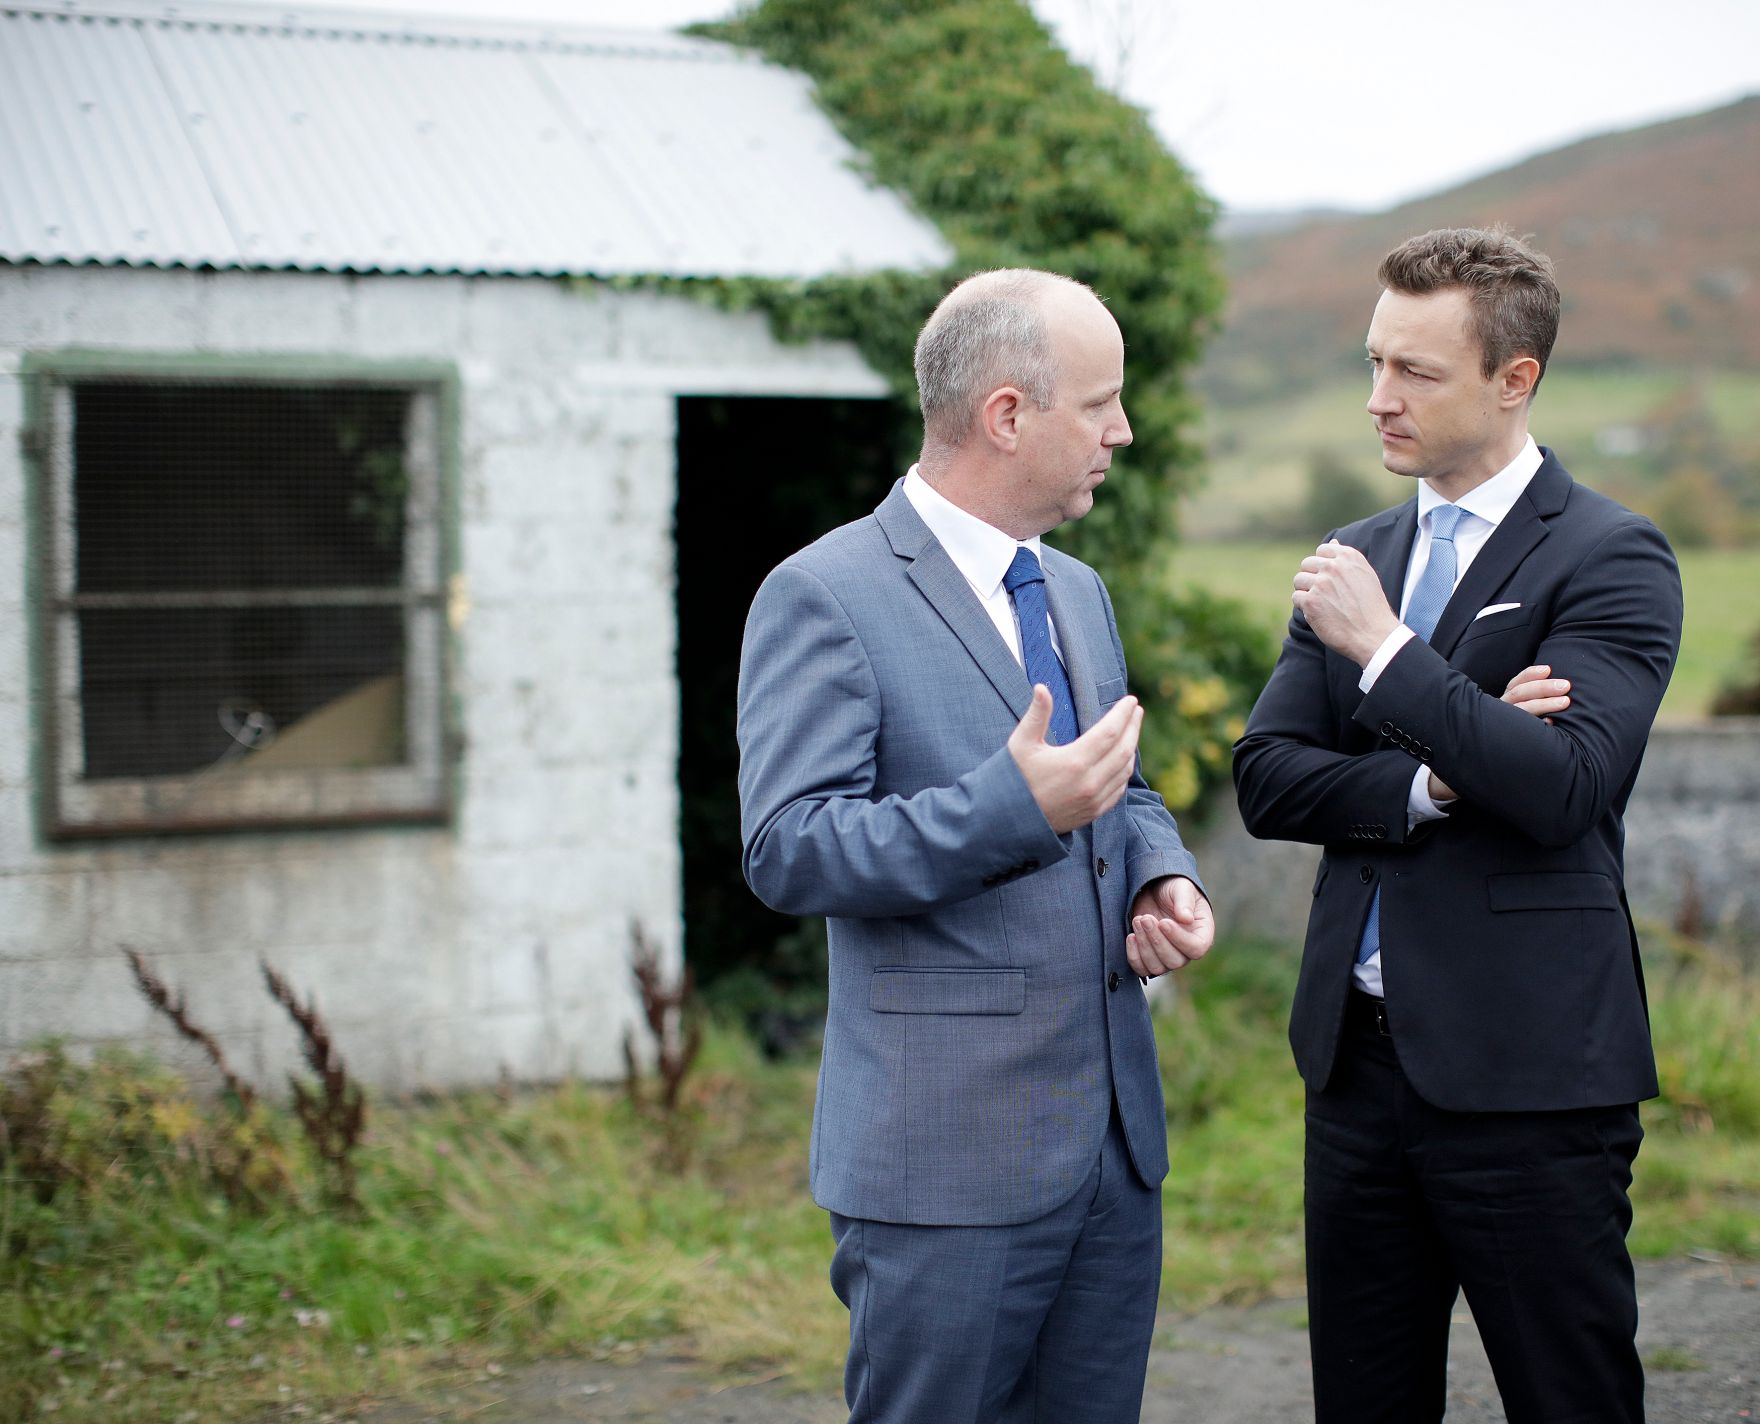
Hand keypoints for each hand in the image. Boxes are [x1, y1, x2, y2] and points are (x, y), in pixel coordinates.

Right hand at [1007, 685, 1141, 834]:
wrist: (1008, 819)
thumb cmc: (1013, 777)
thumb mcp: (1021, 743)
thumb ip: (1037, 714)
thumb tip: (1042, 687)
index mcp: (1074, 762)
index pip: (1110, 732)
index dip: (1122, 714)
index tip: (1130, 700)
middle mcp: (1089, 782)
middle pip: (1124, 749)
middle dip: (1133, 727)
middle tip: (1136, 710)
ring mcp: (1093, 800)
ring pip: (1124, 770)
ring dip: (1131, 747)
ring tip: (1131, 731)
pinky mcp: (1093, 812)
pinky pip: (1119, 789)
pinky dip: (1124, 770)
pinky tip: (1122, 760)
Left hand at [1126, 875, 1214, 978]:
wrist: (1155, 890)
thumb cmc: (1173, 888)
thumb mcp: (1181, 888)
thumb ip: (1185, 901)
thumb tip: (1186, 918)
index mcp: (1202, 934)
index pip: (1196, 949)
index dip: (1179, 939)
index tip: (1163, 922)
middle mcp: (1186, 950)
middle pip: (1175, 961)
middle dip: (1156, 940)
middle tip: (1145, 918)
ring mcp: (1167, 957)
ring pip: (1157, 968)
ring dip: (1144, 946)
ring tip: (1138, 920)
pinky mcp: (1149, 958)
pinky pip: (1142, 969)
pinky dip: (1134, 956)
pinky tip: (1131, 935)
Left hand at [1292, 541, 1399, 665]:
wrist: (1374, 634)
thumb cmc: (1371, 607)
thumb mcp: (1365, 575)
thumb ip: (1346, 559)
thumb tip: (1333, 542)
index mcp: (1348, 556)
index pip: (1322, 550)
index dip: (1322, 566)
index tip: (1329, 579)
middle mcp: (1333, 567)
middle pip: (1307, 564)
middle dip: (1311, 578)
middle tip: (1324, 594)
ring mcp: (1321, 583)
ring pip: (1299, 580)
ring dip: (1306, 592)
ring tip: (1321, 604)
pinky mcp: (1311, 601)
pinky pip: (1296, 597)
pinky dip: (1303, 607)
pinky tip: (1318, 614)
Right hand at [1428, 664, 1571, 800]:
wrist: (1467, 769)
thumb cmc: (1495, 741)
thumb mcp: (1503, 719)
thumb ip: (1520, 708)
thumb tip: (1553, 694)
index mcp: (1498, 705)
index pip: (1514, 685)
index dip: (1530, 675)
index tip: (1548, 669)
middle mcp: (1495, 714)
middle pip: (1518, 695)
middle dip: (1543, 688)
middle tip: (1566, 686)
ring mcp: (1496, 727)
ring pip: (1520, 711)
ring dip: (1544, 704)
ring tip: (1566, 702)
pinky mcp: (1500, 743)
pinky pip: (1520, 734)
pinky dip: (1538, 727)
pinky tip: (1551, 726)